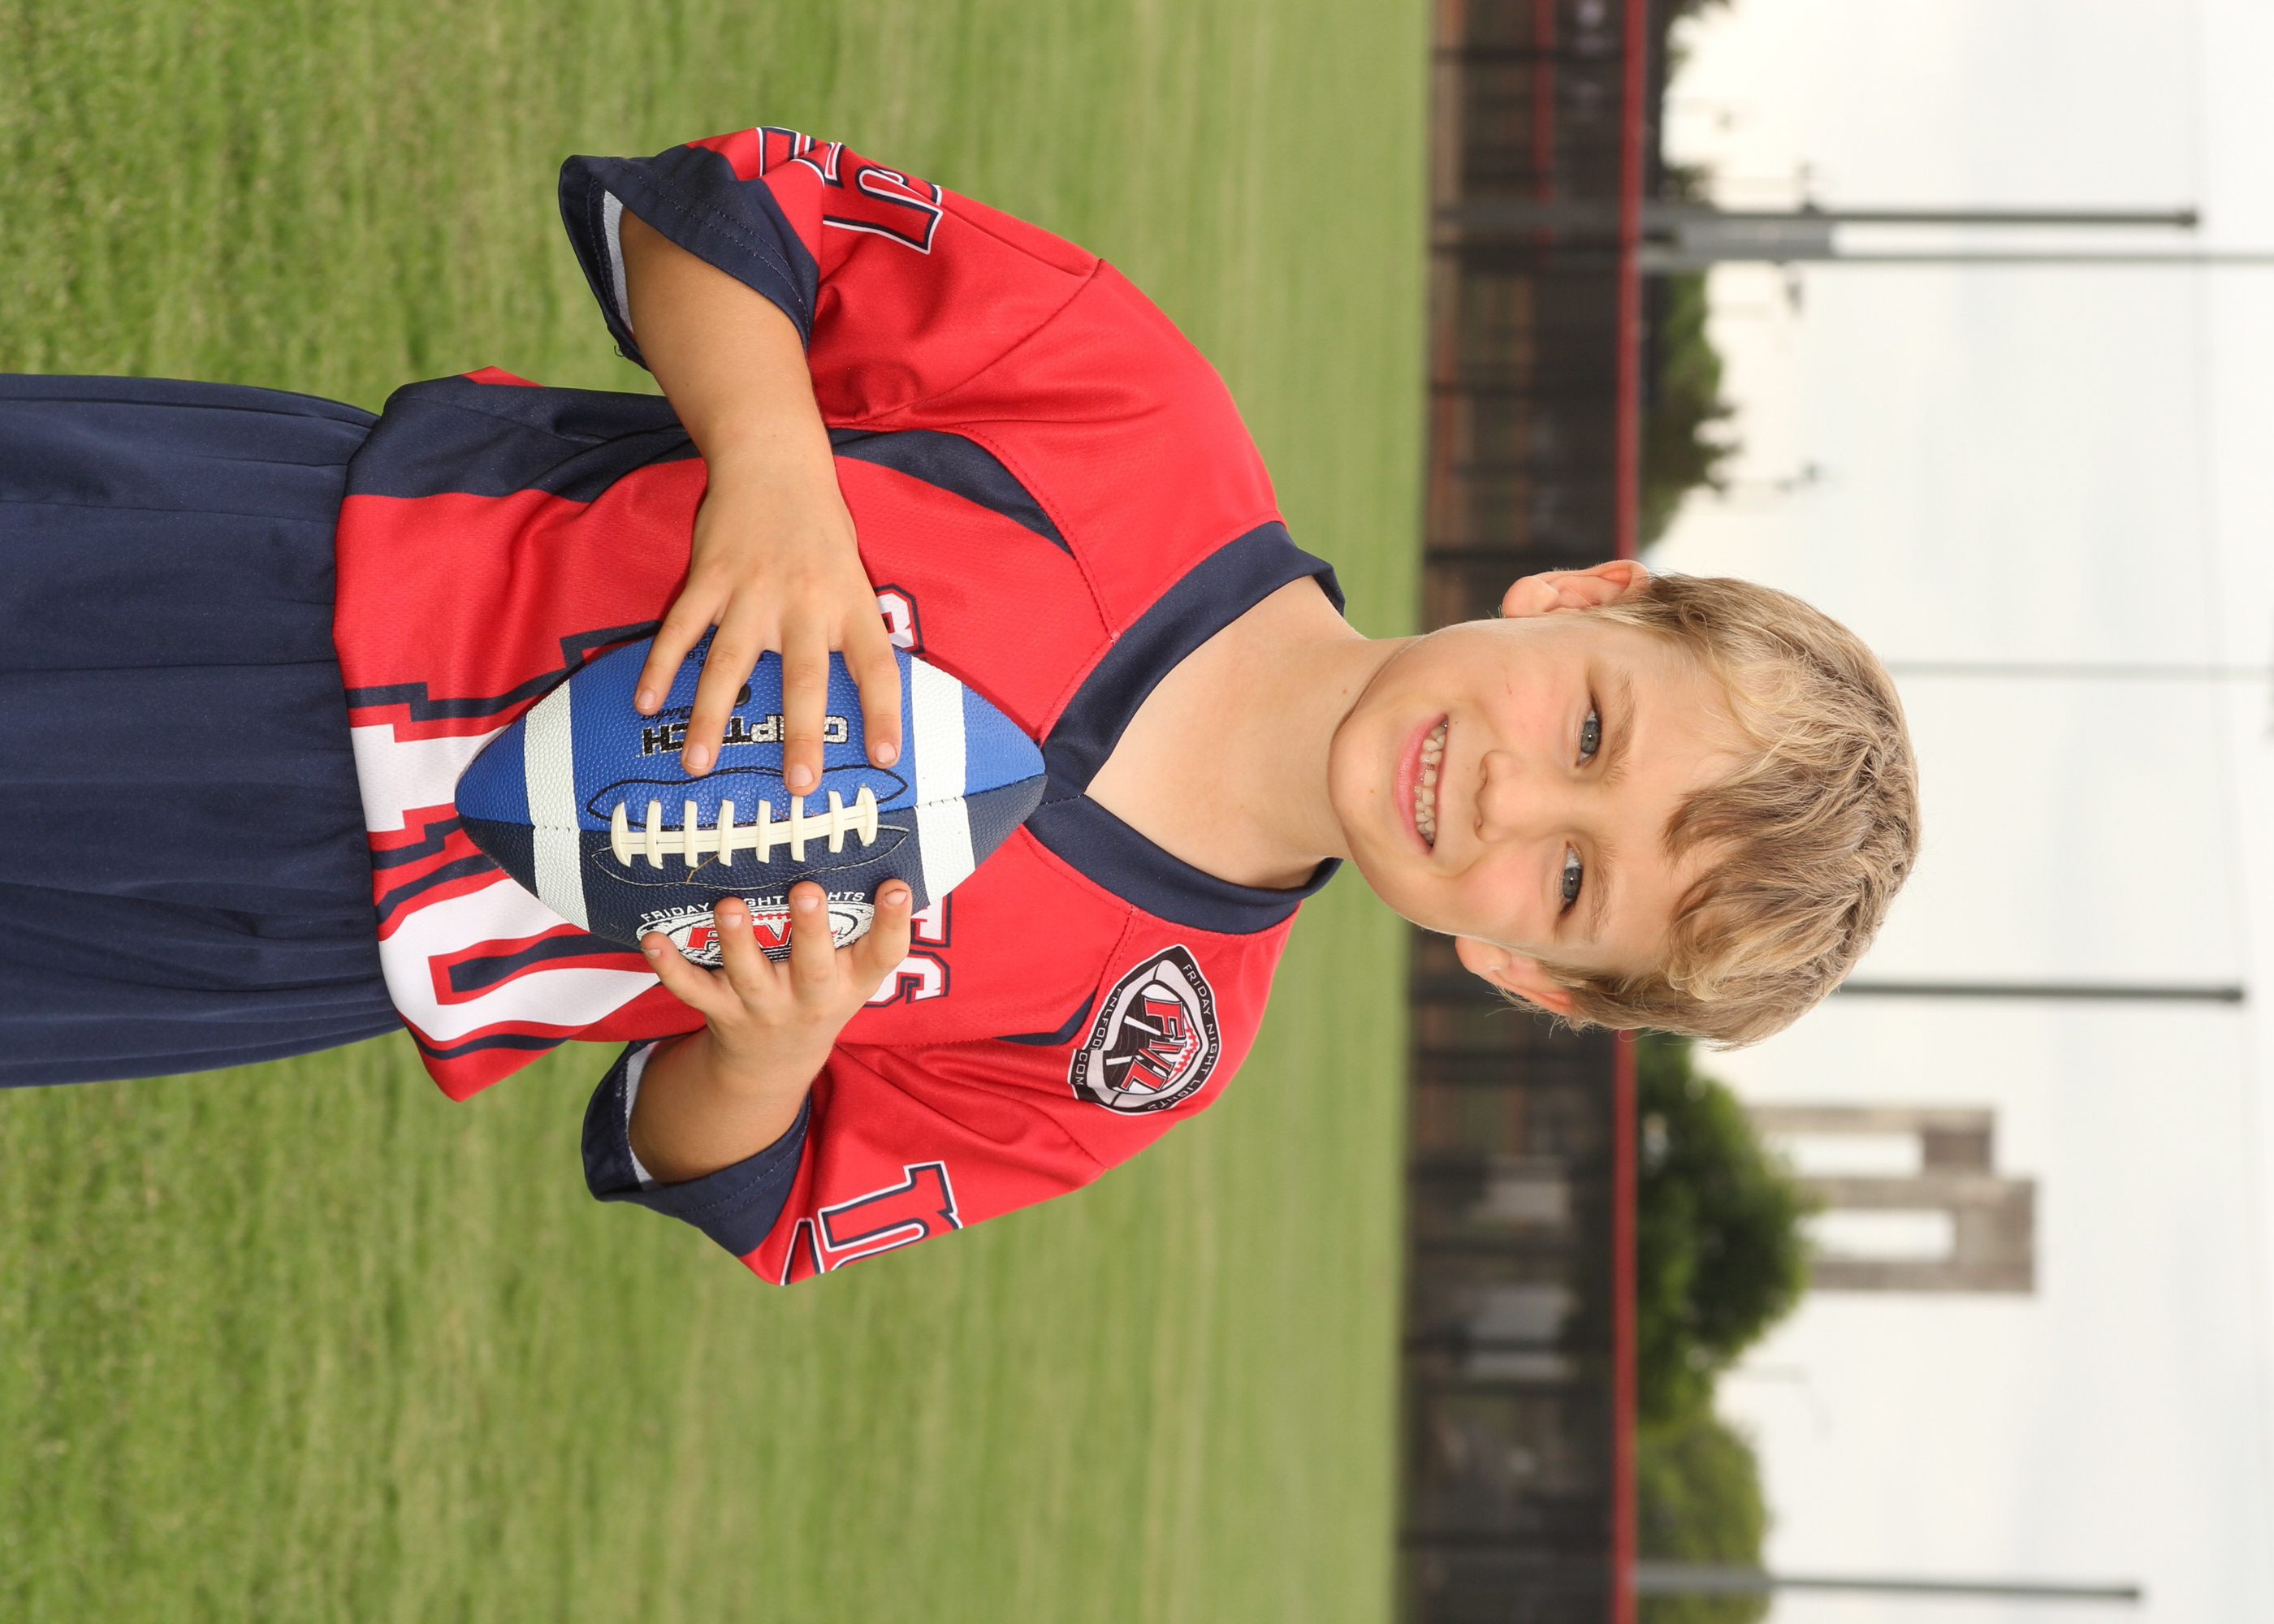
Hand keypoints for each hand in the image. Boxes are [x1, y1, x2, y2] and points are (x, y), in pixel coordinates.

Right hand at [615, 206, 901, 790]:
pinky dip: (661, 665)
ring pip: (730, 663)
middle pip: (804, 676)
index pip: (877, 667)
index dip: (883, 713)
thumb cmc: (819, 529)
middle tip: (799, 785)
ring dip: (712, 716)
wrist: (774, 461)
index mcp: (849, 604)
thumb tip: (851, 698)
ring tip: (699, 765)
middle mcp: (806, 602)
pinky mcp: (710, 578)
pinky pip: (682, 629)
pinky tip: (645, 702)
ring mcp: (753, 591)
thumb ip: (846, 631)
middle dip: (801, 734)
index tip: (884, 758)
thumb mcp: (850, 575)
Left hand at [628, 881, 914, 1182]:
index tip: (897, 888)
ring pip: (748, 975)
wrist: (773, 1063)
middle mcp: (809, 997)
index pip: (882, 954)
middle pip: (813, 965)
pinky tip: (652, 938)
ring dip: (737, 941)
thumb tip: (891, 856)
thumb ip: (867, 927)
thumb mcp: (854, 972)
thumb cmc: (821, 994)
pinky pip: (692, 989)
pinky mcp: (720, 1010)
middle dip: (811, 929)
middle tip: (808, 891)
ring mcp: (762, 1006)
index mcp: (850, 981)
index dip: (893, 923)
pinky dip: (670, 967)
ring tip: (730, 906)